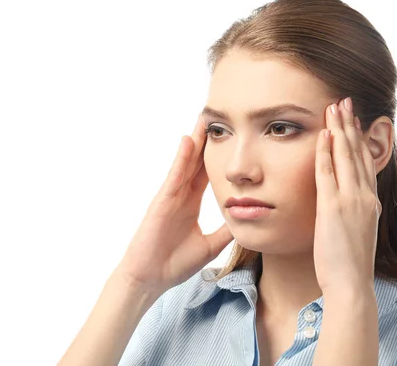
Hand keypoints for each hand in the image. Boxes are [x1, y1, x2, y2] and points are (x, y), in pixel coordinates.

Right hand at [116, 114, 233, 295]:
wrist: (150, 279)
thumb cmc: (174, 263)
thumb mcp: (210, 245)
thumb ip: (225, 231)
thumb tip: (246, 221)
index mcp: (191, 202)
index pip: (207, 172)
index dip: (217, 155)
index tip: (229, 137)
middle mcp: (181, 194)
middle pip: (197, 161)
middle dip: (207, 139)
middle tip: (218, 117)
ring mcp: (171, 196)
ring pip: (186, 162)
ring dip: (196, 140)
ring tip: (204, 118)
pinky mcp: (162, 201)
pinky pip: (175, 175)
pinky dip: (182, 158)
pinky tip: (189, 141)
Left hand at [313, 97, 380, 295]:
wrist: (352, 285)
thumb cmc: (349, 265)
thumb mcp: (356, 233)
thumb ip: (352, 214)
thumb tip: (343, 206)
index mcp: (370, 203)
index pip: (365, 163)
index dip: (359, 140)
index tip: (354, 121)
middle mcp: (365, 197)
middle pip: (357, 153)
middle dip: (350, 125)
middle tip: (345, 101)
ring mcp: (351, 201)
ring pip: (345, 157)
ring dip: (339, 130)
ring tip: (335, 107)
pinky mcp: (334, 207)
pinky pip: (328, 172)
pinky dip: (325, 151)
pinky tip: (321, 134)